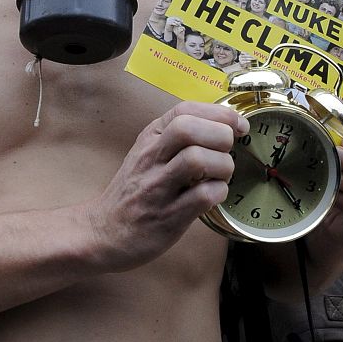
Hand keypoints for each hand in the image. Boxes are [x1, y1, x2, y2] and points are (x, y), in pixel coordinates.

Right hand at [87, 101, 248, 271]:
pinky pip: (203, 196)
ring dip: (222, 166)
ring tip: (220, 176)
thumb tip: (223, 126)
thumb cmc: (134, 191)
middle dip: (221, 136)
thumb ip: (177, 138)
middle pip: (189, 128)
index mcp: (149, 138)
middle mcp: (151, 158)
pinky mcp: (168, 217)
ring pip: (198, 159)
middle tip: (227, 152)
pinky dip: (218, 193)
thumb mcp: (148, 153)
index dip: (220, 113)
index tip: (238, 125)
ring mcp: (157, 187)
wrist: (104, 231)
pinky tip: (213, 196)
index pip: (185, 109)